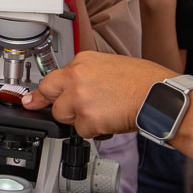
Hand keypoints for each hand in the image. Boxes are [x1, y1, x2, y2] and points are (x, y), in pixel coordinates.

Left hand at [21, 51, 175, 136]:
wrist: (160, 96)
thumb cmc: (144, 82)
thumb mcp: (111, 66)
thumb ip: (87, 75)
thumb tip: (75, 86)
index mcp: (83, 61)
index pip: (54, 76)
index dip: (49, 91)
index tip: (33, 98)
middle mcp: (76, 76)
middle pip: (47, 92)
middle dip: (55, 104)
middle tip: (64, 110)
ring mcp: (79, 98)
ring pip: (62, 115)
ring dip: (78, 119)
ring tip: (102, 113)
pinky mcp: (87, 118)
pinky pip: (81, 131)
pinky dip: (94, 131)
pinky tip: (109, 122)